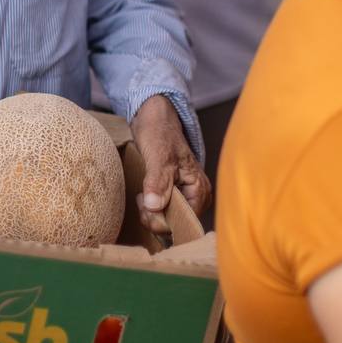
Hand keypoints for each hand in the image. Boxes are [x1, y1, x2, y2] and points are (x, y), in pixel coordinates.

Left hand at [130, 95, 210, 233]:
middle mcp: (196, 196)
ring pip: (167, 219)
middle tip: (141, 197)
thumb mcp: (158, 157)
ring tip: (142, 194)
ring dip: (150, 211)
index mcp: (200, 190)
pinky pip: (162, 210)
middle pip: (176, 224)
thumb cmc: (160, 133)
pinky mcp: (173, 193)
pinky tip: (143, 196)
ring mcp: (184, 195)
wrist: (153, 118)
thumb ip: (158, 182)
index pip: (185, 222)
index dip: (162, 220)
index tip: (145, 206)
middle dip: (154, 215)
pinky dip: (150, 207)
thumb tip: (155, 207)